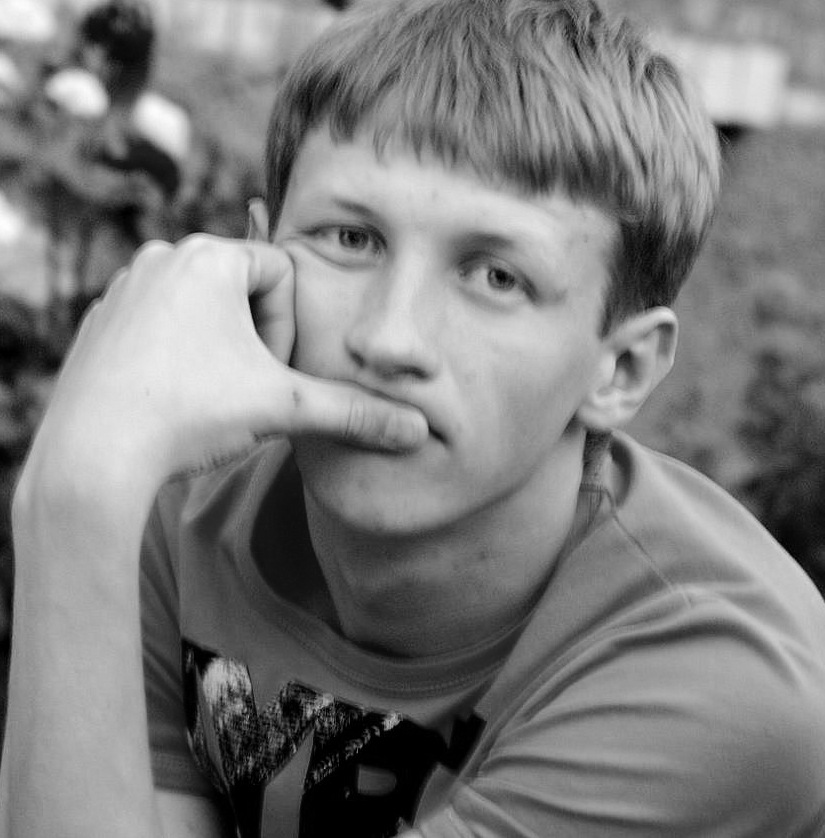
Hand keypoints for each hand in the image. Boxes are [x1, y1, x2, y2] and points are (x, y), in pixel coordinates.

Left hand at [25, 234, 427, 493]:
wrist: (92, 457)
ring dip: (218, 349)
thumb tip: (416, 430)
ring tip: (208, 396)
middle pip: (241, 290)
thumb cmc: (189, 415)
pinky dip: (176, 358)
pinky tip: (170, 400)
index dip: (290, 329)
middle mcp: (162, 258)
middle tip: (244, 388)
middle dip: (255, 340)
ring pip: (200, 310)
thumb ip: (353, 413)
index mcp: (210, 258)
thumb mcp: (285, 410)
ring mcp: (123, 289)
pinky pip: (158, 327)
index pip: (282, 274)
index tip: (271, 372)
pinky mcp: (99, 322)